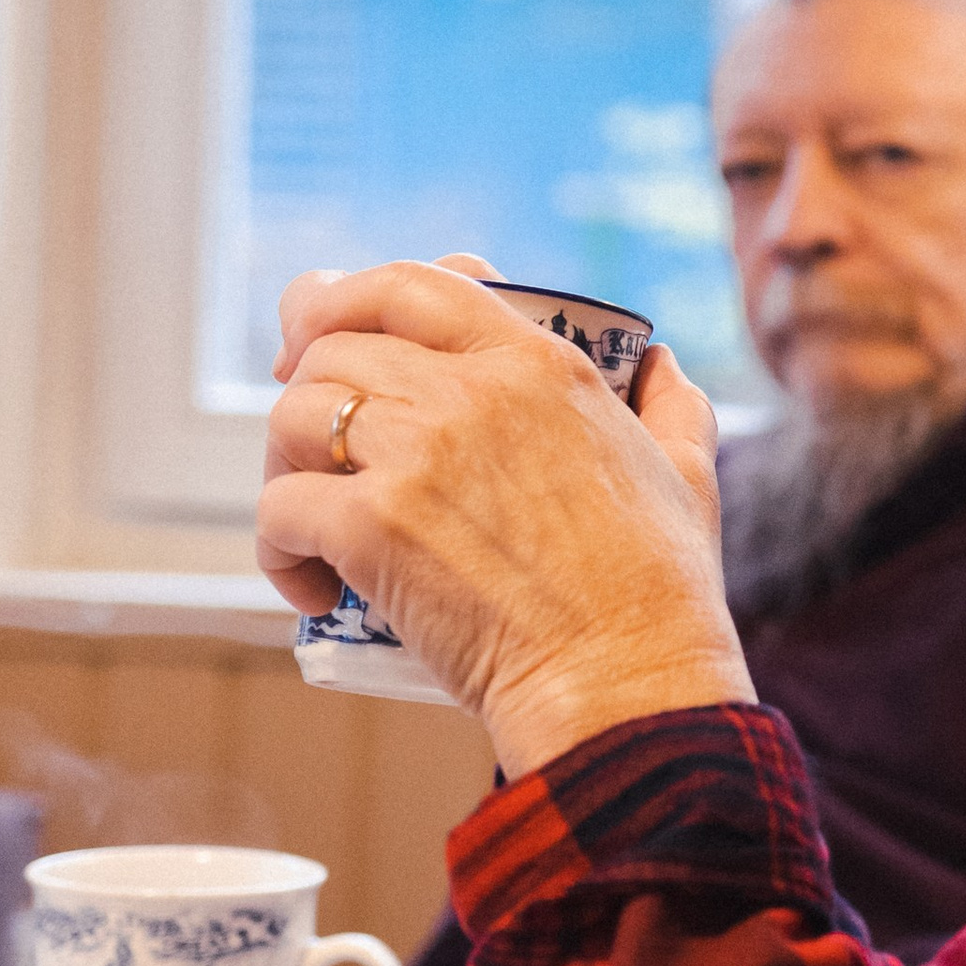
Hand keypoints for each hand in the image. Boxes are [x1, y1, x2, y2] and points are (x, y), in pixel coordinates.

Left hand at [259, 258, 752, 774]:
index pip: (408, 282)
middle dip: (304, 399)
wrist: (626, 683)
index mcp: (537, 362)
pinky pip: (278, 509)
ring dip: (284, 472)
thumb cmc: (661, 593)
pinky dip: (279, 551)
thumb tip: (660, 365)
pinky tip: (314, 589)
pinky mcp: (374, 527)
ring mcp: (418, 454)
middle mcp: (471, 390)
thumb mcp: (687, 472)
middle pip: (331, 350)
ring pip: (291, 418)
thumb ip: (673, 404)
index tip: (312, 337)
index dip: (340, 298)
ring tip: (314, 529)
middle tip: (314, 462)